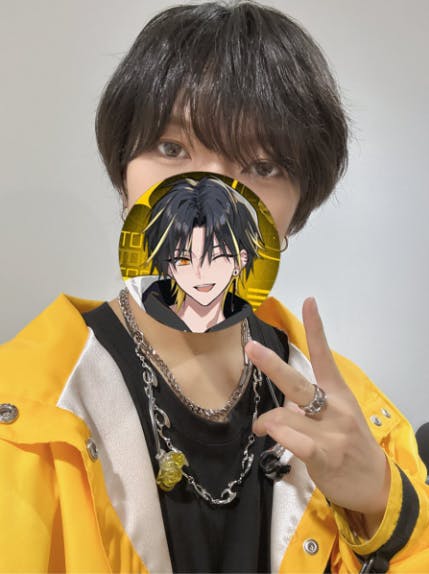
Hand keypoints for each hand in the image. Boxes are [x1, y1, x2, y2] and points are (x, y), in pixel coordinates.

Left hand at [246, 297, 389, 519]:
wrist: (374, 482)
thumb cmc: (349, 444)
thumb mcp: (336, 416)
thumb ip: (309, 404)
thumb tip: (281, 402)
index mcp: (338, 392)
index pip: (324, 355)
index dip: (316, 328)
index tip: (308, 301)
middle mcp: (335, 407)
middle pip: (298, 383)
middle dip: (272, 365)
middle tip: (251, 348)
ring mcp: (331, 431)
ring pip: (284, 416)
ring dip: (267, 421)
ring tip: (262, 427)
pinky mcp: (324, 454)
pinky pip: (292, 440)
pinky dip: (276, 436)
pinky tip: (267, 435)